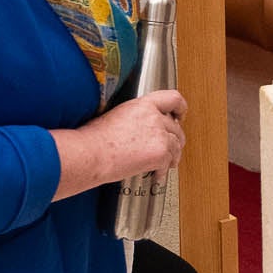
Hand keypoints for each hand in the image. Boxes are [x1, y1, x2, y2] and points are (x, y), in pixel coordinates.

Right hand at [51, 90, 186, 199]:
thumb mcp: (116, 115)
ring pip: (176, 146)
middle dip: (175, 140)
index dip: (181, 108)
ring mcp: (159, 134)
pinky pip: (169, 163)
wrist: (91, 153)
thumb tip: (138, 129)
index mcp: (143, 104)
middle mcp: (154, 117)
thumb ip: (135, 118)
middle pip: (176, 128)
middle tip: (170, 148)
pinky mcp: (160, 153)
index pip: (173, 98)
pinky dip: (163, 170)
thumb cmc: (94, 138)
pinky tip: (156, 174)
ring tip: (165, 164)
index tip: (180, 115)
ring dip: (172, 156)